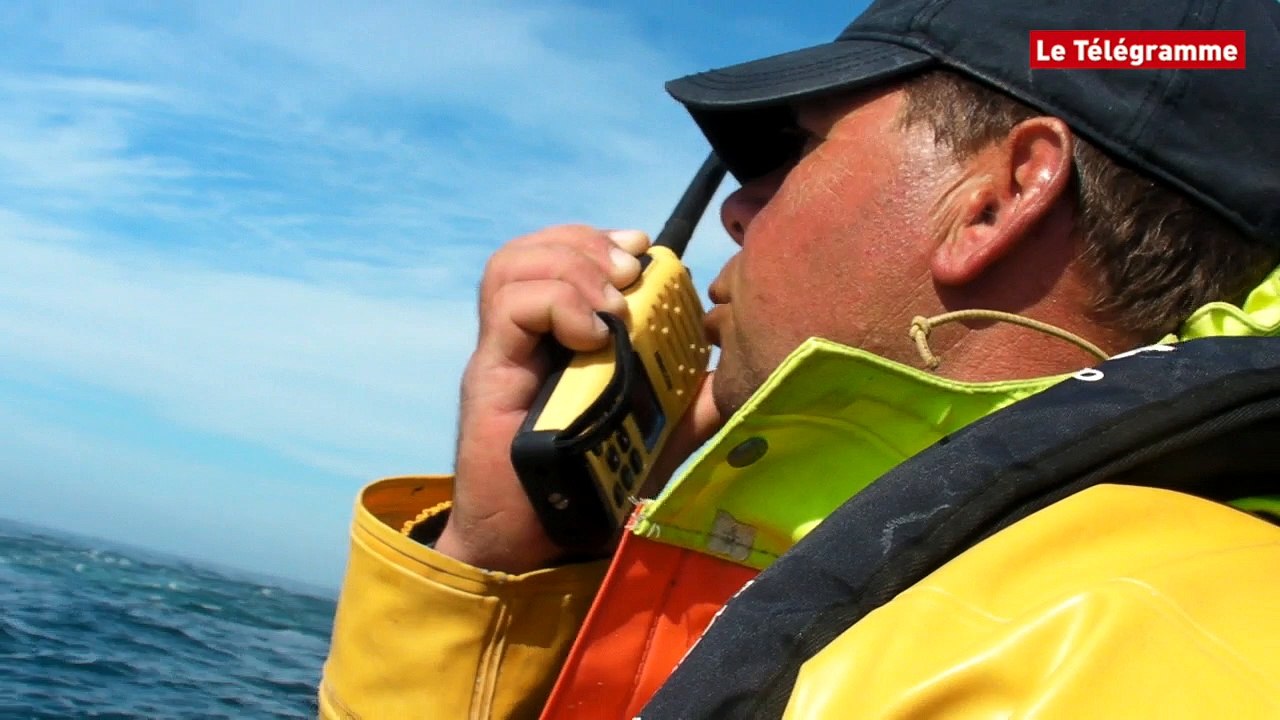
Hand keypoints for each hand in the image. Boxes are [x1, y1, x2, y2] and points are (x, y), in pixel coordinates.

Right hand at [436, 225, 721, 572]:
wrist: (539, 545)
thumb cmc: (593, 490)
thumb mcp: (658, 435)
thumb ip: (690, 403)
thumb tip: (734, 373)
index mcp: (561, 336)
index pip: (564, 251)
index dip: (602, 238)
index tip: (644, 251)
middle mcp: (527, 336)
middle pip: (537, 246)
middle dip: (590, 244)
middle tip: (630, 275)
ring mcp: (505, 351)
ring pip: (514, 264)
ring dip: (572, 268)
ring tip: (610, 307)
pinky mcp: (488, 373)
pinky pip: (509, 306)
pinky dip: (556, 303)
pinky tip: (590, 336)